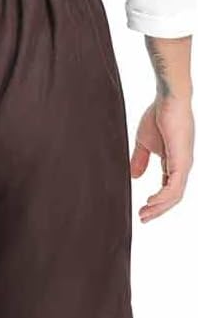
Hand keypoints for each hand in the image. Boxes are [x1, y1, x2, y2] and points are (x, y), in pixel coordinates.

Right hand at [130, 96, 193, 221]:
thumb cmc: (158, 115)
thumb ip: (140, 160)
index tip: (142, 211)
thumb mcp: (144, 143)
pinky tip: (151, 202)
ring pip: (174, 196)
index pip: (168, 189)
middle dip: (157, 210)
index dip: (156, 202)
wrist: (168, 99)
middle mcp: (182, 167)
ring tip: (145, 213)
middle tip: (143, 218)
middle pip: (172, 197)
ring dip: (159, 207)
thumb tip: (134, 177)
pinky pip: (174, 187)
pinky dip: (162, 198)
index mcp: (174, 163)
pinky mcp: (182, 162)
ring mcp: (184, 165)